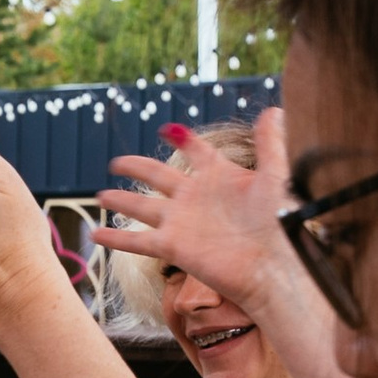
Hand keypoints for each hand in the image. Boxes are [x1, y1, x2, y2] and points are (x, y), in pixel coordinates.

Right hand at [92, 108, 293, 308]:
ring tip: (100, 196)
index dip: (184, 140)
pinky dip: (115, 238)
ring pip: (141, 207)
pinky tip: (95, 234)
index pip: (197, 152)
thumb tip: (275, 110)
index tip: (170, 130)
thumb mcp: (278, 177)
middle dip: (136, 168)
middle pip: (157, 176)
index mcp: (219, 177)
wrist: (274, 268)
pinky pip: (137, 240)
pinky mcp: (172, 247)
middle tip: (116, 163)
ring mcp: (181, 223)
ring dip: (120, 201)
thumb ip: (271, 144)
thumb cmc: (282, 225)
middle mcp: (195, 198)